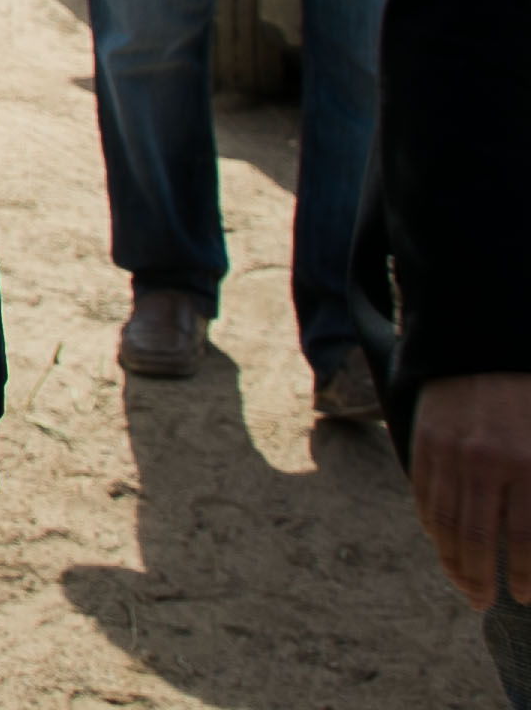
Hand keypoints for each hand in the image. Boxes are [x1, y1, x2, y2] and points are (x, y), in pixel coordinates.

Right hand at [412, 372, 530, 610]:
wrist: (488, 339)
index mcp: (528, 465)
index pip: (525, 539)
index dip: (524, 575)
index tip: (523, 596)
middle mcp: (486, 463)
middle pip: (477, 538)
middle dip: (480, 578)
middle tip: (483, 602)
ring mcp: (449, 451)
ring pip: (444, 522)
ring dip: (450, 560)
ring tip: (460, 584)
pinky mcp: (423, 440)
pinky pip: (422, 494)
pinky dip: (430, 525)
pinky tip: (439, 542)